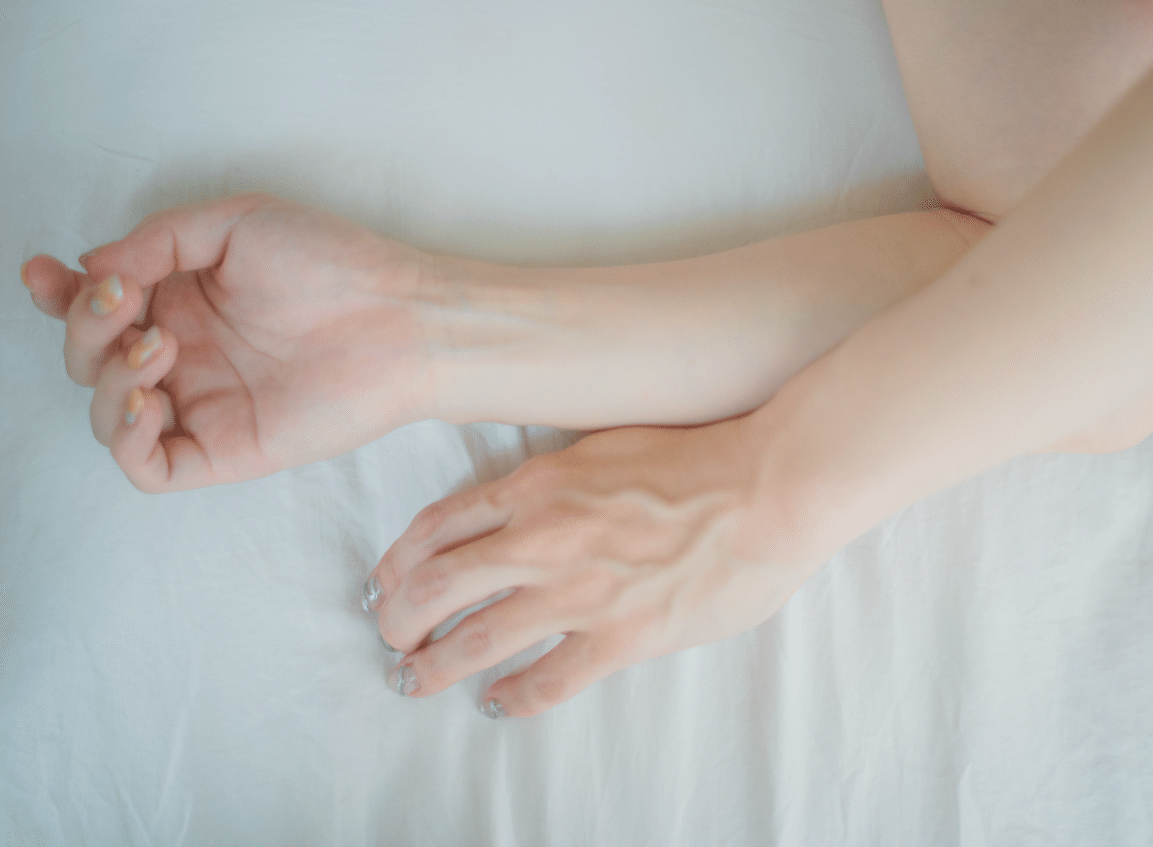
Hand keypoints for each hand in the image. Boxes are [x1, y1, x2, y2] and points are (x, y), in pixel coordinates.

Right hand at [21, 192, 434, 491]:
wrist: (400, 316)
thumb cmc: (334, 264)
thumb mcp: (235, 224)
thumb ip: (158, 241)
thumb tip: (94, 267)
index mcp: (183, 301)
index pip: (99, 309)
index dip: (60, 296)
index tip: (47, 273)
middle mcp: (186, 355)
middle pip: (90, 360)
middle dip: (84, 329)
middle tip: (125, 301)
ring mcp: (203, 405)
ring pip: (108, 415)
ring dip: (107, 376)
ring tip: (159, 343)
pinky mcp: (226, 450)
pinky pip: (149, 467)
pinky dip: (126, 437)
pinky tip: (149, 396)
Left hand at [365, 418, 812, 718]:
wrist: (768, 485)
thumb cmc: (699, 456)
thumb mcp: (604, 446)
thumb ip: (555, 481)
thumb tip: (522, 507)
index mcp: (536, 486)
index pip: (439, 525)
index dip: (399, 559)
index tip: (385, 579)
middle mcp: (541, 539)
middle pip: (436, 586)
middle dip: (399, 617)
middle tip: (389, 635)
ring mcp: (577, 592)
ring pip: (476, 639)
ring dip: (434, 665)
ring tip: (412, 679)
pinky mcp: (620, 636)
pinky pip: (547, 680)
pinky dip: (512, 698)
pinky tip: (495, 706)